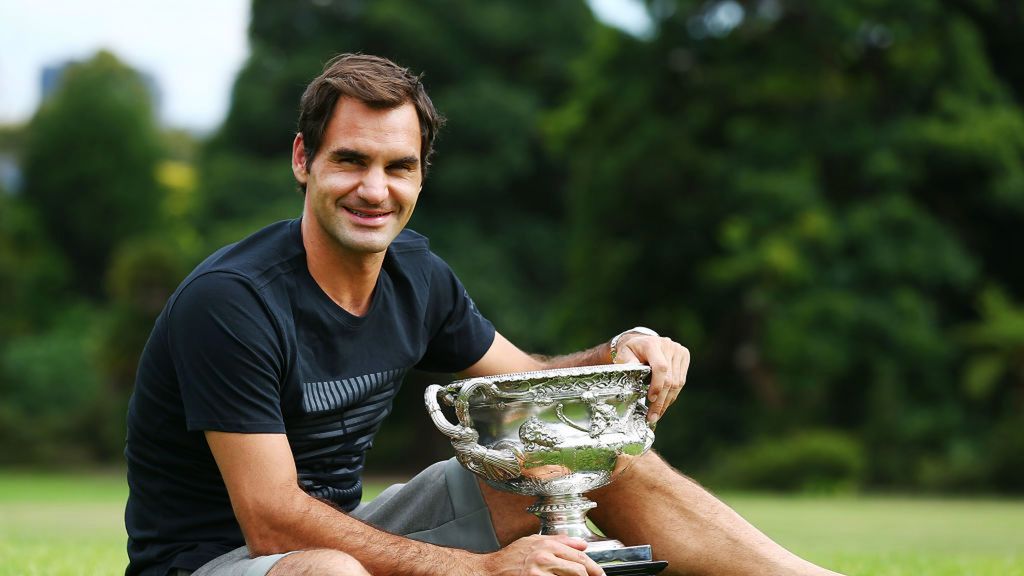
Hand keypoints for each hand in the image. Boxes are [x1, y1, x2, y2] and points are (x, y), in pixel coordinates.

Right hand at [482, 534, 604, 575]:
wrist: (490, 570)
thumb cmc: (510, 558)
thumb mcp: (533, 542)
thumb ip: (559, 541)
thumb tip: (582, 544)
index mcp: (546, 545)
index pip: (579, 556)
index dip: (594, 568)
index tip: (600, 575)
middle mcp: (543, 557)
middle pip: (578, 570)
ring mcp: (538, 572)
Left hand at [613, 332, 689, 423]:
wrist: (639, 341)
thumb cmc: (629, 351)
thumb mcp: (623, 356)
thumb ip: (627, 366)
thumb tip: (631, 382)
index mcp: (652, 344)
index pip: (660, 367)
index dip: (657, 385)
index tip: (649, 399)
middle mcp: (668, 346)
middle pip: (670, 379)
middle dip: (661, 401)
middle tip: (652, 417)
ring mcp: (678, 350)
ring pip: (677, 383)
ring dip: (667, 401)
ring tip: (657, 414)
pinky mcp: (684, 356)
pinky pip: (681, 380)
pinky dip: (672, 394)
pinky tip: (664, 404)